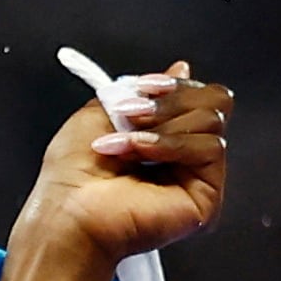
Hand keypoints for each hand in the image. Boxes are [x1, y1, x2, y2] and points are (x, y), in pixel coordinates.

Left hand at [9, 62, 231, 270]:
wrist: (65, 212)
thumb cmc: (71, 174)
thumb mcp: (101, 112)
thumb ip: (141, 90)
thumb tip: (181, 68)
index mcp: (166, 136)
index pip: (198, 95)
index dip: (175, 86)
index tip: (142, 87)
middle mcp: (186, 156)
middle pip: (214, 102)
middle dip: (170, 100)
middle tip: (130, 114)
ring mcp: (198, 176)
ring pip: (212, 120)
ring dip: (160, 124)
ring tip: (122, 143)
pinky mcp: (207, 195)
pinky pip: (209, 148)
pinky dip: (167, 144)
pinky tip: (136, 154)